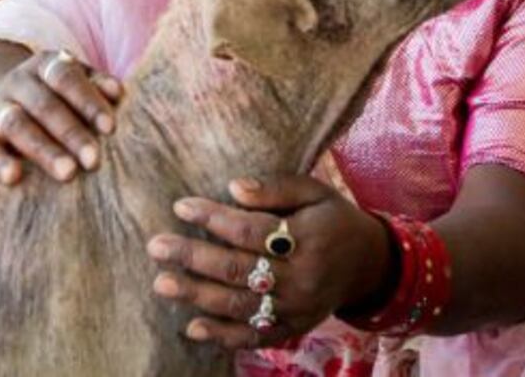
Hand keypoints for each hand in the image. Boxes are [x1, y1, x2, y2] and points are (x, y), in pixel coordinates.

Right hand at [0, 49, 123, 184]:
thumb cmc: (65, 99)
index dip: (88, 101)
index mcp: (47, 65)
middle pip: (44, 105)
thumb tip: (117, 92)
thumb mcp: (81, 85)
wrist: (16, 103)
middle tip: (93, 161)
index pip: (66, 77)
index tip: (110, 128)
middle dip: (71, 133)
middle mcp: (19, 82)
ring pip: (16, 125)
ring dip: (43, 150)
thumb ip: (99, 87)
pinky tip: (13, 177)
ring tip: (68, 173)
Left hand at [146, 175, 391, 349]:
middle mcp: (302, 279)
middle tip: (156, 246)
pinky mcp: (293, 330)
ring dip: (197, 296)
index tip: (181, 207)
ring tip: (162, 283)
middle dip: (193, 258)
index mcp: (309, 239)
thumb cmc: (333, 219)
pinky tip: (192, 327)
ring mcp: (297, 310)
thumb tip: (233, 188)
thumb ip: (276, 188)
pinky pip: (253, 336)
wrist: (368, 265)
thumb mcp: (315, 192)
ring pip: (239, 306)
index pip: (252, 230)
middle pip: (239, 270)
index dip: (214, 218)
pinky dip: (222, 335)